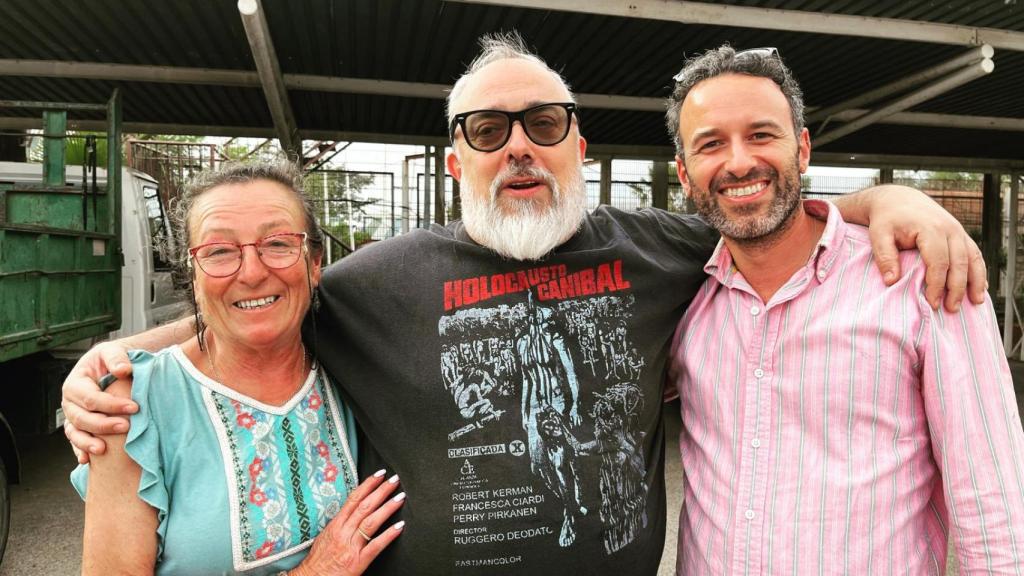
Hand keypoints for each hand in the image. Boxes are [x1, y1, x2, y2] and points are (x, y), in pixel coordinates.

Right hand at [61, 341, 137, 463]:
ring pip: (74, 432)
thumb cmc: (110, 360)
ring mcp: (71, 416)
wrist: (110, 368)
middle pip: (81, 417)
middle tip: (126, 427)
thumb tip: (123, 370)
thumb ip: (116, 358)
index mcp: (75, 383)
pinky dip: (79, 450)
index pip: (91, 397)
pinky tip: (86, 460)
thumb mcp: (111, 352)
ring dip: (87, 442)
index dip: (111, 404)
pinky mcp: (77, 427)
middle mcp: (69, 401)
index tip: (134, 407)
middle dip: (102, 425)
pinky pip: (75, 441)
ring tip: (103, 450)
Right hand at [291, 471, 405, 575]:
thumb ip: (341, 523)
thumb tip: (354, 509)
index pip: (353, 499)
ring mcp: (351, 546)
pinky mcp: (358, 562)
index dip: (367, 485)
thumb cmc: (319, 559)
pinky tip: (400, 526)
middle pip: (364, 507)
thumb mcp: (326, 535)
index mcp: (336, 525)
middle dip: (381, 491)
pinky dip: (389, 535)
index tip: (379, 474)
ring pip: (371, 522)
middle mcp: (343, 532)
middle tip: (395, 479)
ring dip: (387, 508)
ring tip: (400, 498)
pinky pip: (376, 546)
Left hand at [862, 185, 986, 310]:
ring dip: (976, 281)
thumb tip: (891, 281)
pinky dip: (979, 271)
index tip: (932, 303)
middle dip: (957, 288)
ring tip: (975, 302)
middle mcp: (949, 228)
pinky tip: (981, 287)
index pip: (938, 262)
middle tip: (951, 309)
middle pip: (959, 263)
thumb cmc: (887, 219)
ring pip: (973, 258)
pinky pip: (975, 253)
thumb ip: (884, 256)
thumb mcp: (879, 235)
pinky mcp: (960, 234)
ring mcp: (958, 230)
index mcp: (930, 228)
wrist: (898, 199)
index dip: (937, 285)